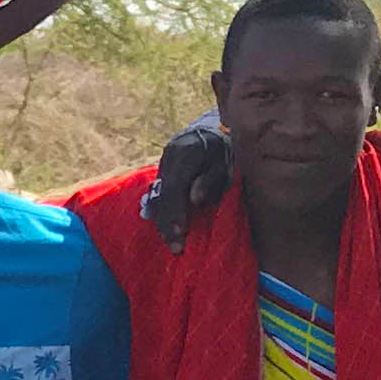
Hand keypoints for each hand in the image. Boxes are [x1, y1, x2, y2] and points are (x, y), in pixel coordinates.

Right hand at [146, 118, 228, 253]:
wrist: (210, 132)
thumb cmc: (222, 151)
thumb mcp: (223, 163)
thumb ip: (209, 180)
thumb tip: (195, 199)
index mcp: (186, 153)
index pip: (175, 186)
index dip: (175, 211)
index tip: (180, 233)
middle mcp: (169, 157)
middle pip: (163, 194)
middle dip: (168, 223)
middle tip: (176, 248)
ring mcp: (163, 164)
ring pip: (157, 195)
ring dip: (163, 221)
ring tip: (171, 242)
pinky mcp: (161, 171)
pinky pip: (157, 194)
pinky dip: (161, 212)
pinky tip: (164, 229)